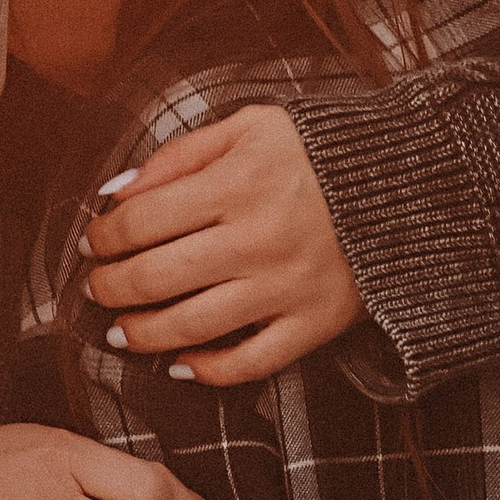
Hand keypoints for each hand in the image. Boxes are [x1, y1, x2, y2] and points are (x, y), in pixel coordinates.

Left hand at [84, 107, 364, 385]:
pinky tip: (180, 365)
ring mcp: (287, 287)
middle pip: (156, 278)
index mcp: (238, 184)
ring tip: (120, 331)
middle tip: (97, 290)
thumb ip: (181, 154)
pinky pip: (251, 363)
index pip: (142, 221)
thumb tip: (115, 195)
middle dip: (111, 289)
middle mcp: (258, 239)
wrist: (406, 183)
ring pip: (192, 327)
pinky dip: (208, 371)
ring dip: (142, 335)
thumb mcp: (250, 127)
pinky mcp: (315, 323)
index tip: (93, 243)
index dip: (104, 238)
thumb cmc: (317, 152)